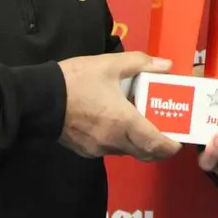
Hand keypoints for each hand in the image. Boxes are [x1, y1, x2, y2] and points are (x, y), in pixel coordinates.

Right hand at [57, 51, 182, 161]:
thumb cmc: (76, 80)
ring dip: (139, 144)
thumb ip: (140, 63)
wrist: (39, 98)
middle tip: (166, 132)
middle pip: (145, 153)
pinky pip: (111, 150)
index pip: (155, 144)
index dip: (171, 146)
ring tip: (142, 123)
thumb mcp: (109, 64)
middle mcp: (114, 141)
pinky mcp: (85, 150)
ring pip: (128, 152)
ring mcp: (98, 149)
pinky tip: (116, 123)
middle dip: (159, 147)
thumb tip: (166, 65)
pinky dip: (121, 141)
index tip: (179, 140)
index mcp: (124, 121)